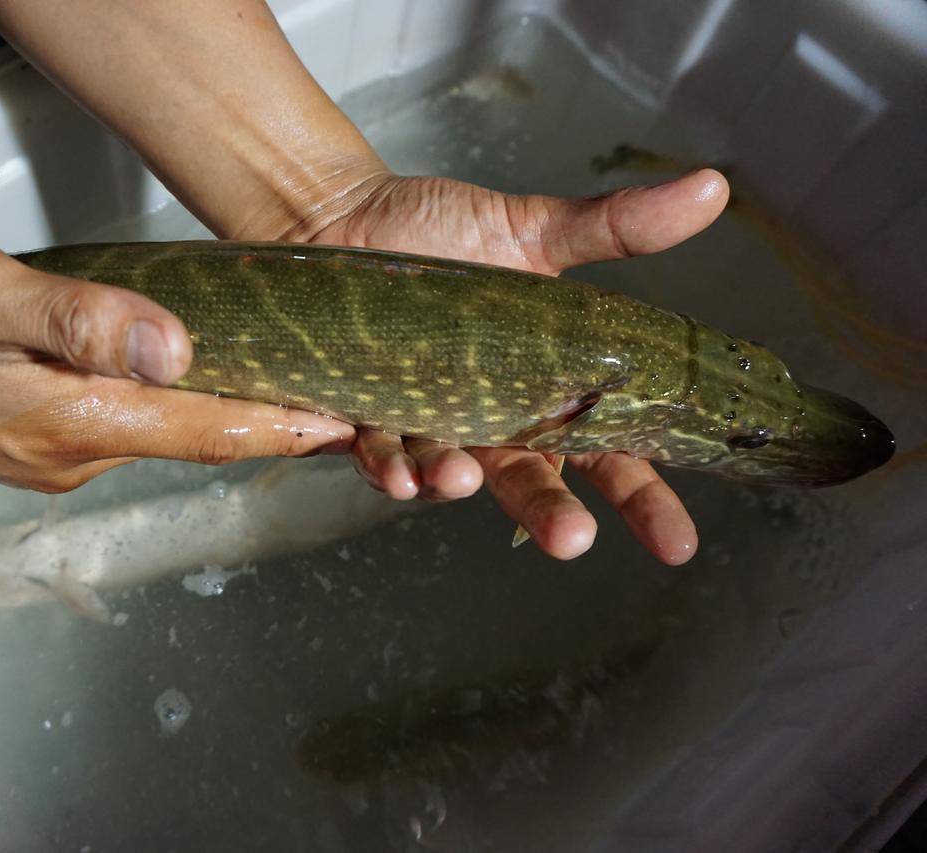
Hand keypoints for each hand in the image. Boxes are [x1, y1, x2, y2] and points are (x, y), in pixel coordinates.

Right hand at [0, 227, 351, 490]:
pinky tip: (182, 385)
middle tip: (339, 399)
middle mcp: (73, 453)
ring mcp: (48, 454)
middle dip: (267, 425)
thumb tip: (179, 351)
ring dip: (220, 419)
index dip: (283, 427)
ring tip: (282, 388)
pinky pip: (118, 429)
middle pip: (193, 438)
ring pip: (157, 435)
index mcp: (75, 421)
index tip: (349, 424)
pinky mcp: (25, 439)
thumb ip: (81, 323)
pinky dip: (166, 413)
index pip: (206, 430)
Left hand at [289, 170, 729, 564]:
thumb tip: (712, 188)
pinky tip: (398, 473)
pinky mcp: (363, 421)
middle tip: (572, 540)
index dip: (644, 500)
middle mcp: (488, 421)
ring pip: (451, 477)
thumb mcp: (533, 229)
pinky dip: (389, 469)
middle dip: (553, 517)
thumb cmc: (439, 230)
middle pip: (531, 485)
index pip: (608, 455)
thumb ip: (616, 226)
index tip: (678, 544)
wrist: (343, 212)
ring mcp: (427, 426)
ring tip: (461, 479)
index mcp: (544, 389)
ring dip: (456, 486)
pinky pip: (380, 458)